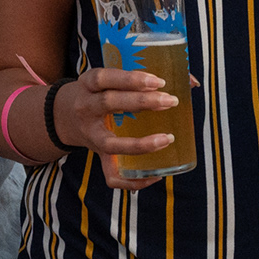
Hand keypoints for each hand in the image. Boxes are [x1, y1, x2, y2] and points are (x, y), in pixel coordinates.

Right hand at [52, 67, 183, 191]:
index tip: (158, 81)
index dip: (130, 79)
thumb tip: (192, 81)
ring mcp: (90, 135)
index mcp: (88, 84)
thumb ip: (143, 78)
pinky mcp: (97, 156)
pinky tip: (156, 174)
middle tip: (171, 102)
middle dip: (142, 103)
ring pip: (110, 144)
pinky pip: (111, 175)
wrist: (66, 116)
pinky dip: (133, 180)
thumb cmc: (102, 93)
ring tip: (167, 138)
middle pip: (109, 104)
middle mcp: (85, 108)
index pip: (104, 78)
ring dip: (140, 144)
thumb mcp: (110, 79)